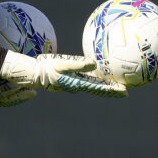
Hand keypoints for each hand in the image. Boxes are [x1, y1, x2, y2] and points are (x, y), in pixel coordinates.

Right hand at [0, 51, 126, 97]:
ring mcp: (73, 82)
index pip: (99, 87)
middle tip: (125, 93)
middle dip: (112, 91)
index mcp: (79, 83)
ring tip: (116, 87)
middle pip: (98, 89)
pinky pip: (86, 80)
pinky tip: (98, 76)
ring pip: (93, 86)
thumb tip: (95, 64)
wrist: (32, 73)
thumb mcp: (62, 65)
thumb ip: (79, 64)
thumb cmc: (46, 67)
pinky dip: (95, 81)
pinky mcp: (69, 78)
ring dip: (104, 87)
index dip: (112, 90)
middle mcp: (78, 84)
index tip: (124, 92)